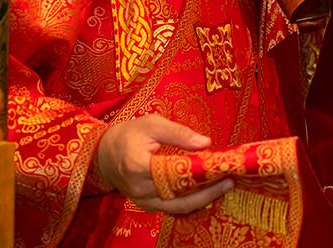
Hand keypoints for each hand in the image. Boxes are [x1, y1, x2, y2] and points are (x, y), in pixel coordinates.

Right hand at [97, 114, 232, 213]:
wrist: (102, 154)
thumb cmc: (129, 135)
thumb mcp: (152, 124)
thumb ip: (179, 133)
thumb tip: (206, 142)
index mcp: (138, 165)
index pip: (174, 173)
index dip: (199, 171)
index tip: (220, 166)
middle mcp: (140, 188)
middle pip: (179, 194)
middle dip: (208, 189)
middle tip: (230, 179)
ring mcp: (142, 200)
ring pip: (178, 207)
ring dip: (203, 199)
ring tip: (224, 187)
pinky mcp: (147, 206)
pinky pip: (172, 208)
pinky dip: (191, 202)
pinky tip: (208, 192)